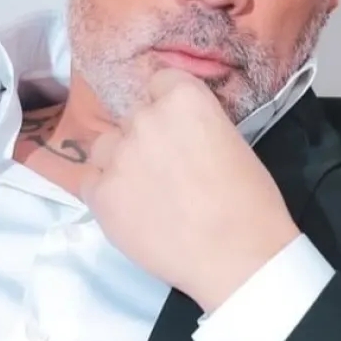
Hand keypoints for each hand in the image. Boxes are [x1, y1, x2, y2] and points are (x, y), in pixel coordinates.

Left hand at [81, 67, 300, 313]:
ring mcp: (118, 156)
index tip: (176, 132)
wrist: (237, 256)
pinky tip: (132, 212)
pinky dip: (106, 194)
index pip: (159, 83)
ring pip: (106, 148)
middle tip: (166, 173)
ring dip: (119, 163)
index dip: (167, 108)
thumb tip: (177, 136)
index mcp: (183, 99)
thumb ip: (195, 127)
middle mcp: (145, 119)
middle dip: (145, 140)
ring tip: (146, 194)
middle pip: (132, 119)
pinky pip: (90, 182)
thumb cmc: (250, 204)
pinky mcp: (101, 193)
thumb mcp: (231, 143)